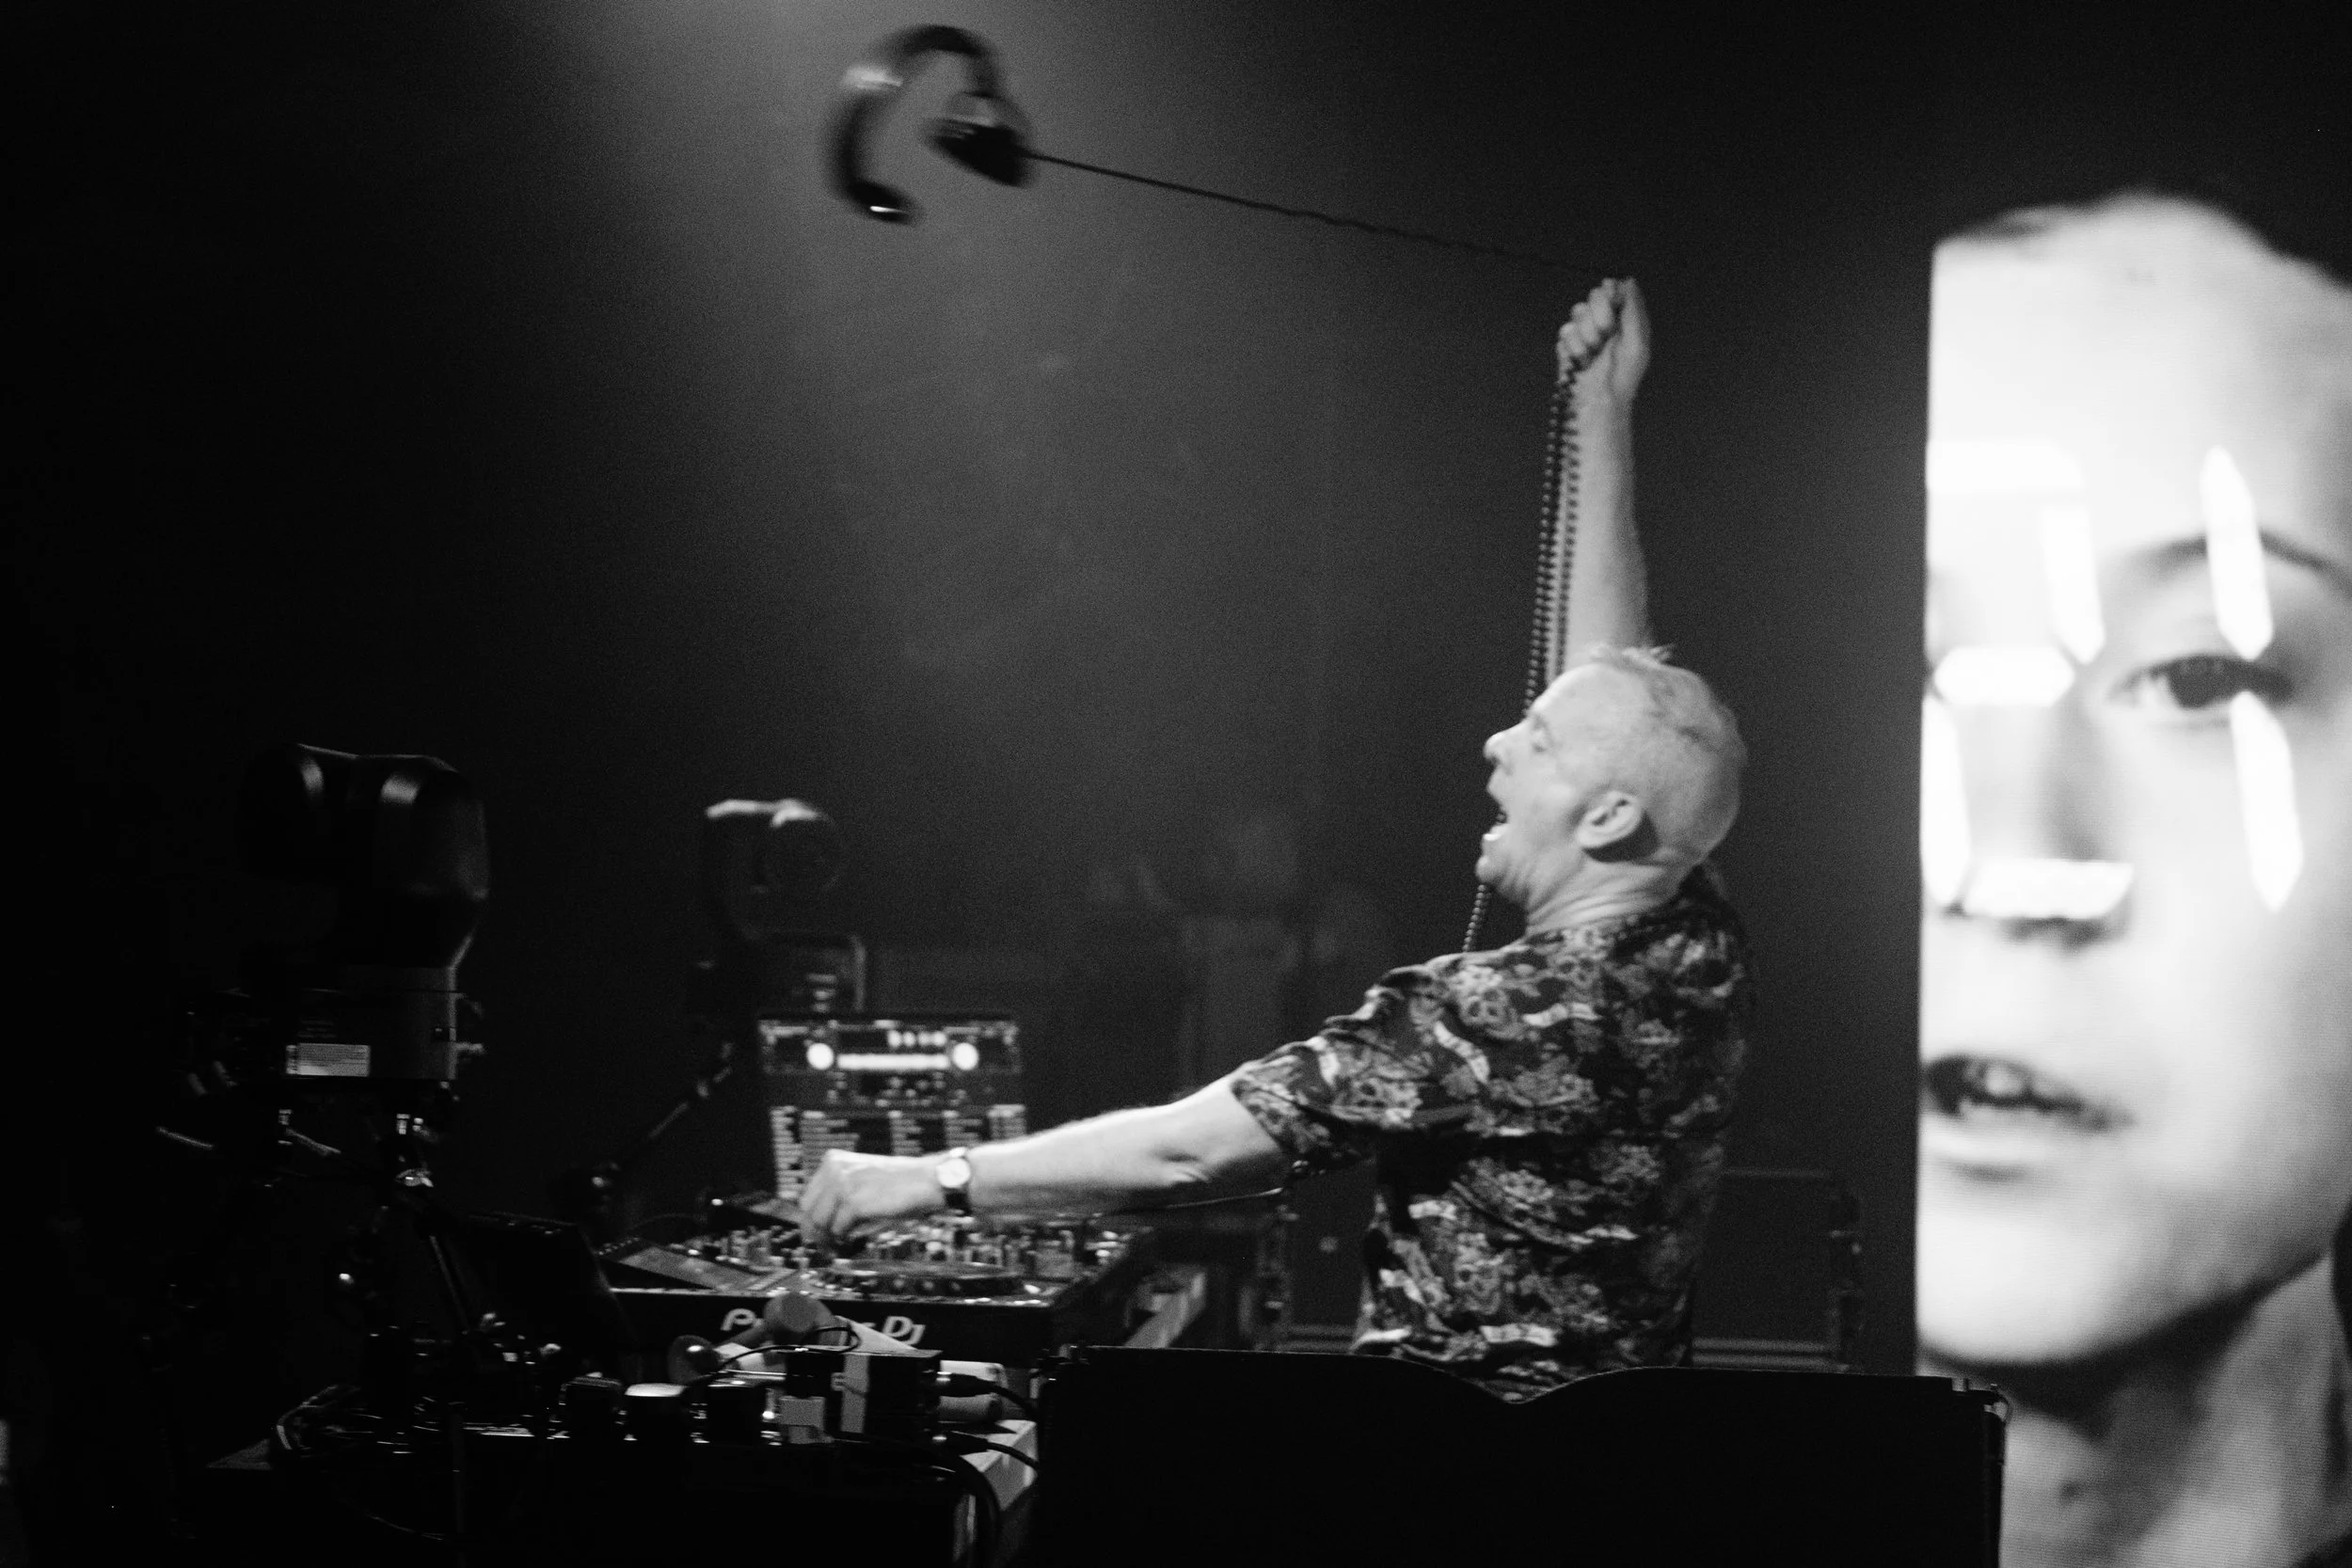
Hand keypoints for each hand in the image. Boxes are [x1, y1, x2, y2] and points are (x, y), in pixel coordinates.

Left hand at [799, 1149, 945, 1241]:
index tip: (815, 1236)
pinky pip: (837, 1229)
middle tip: (824, 1247)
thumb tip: (821, 1226)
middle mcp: (835, 1169)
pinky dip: (844, 1239)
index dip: (810, 1221)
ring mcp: (843, 1184)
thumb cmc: (900, 1183)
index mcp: (834, 1161)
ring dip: (828, 1239)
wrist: (927, 1180)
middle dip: (814, 1233)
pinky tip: (851, 1240)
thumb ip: (840, 1193)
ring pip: (819, 1222)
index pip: (807, 1197)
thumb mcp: (863, 1179)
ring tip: (837, 1247)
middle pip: (808, 1211)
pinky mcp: (853, 1201)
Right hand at [1555, 277, 1649, 403]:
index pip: (1613, 289)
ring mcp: (1583, 332)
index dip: (1612, 295)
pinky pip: (1565, 332)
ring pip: (1578, 312)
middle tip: (1607, 338)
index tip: (1614, 309)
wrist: (1598, 402)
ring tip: (1595, 355)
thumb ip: (1633, 309)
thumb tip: (1628, 281)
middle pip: (1594, 296)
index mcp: (1623, 319)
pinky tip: (1582, 361)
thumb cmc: (1623, 376)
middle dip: (1601, 317)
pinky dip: (1576, 348)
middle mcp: (1603, 322)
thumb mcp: (1637, 341)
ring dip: (1589, 336)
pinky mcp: (1566, 344)